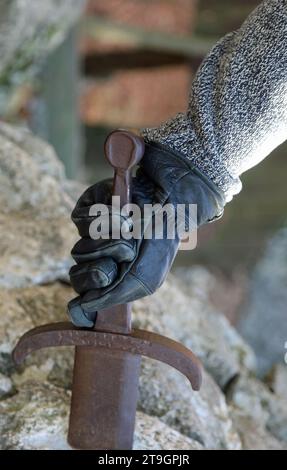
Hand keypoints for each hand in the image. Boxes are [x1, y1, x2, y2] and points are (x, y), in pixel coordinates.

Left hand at [68, 142, 224, 326]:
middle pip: (77, 277)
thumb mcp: (144, 281)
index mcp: (110, 280)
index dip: (85, 301)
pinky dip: (105, 221)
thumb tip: (80, 308)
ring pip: (79, 251)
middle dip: (99, 272)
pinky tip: (124, 216)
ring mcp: (90, 235)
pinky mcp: (87, 210)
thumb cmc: (159, 244)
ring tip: (131, 234)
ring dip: (109, 244)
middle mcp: (98, 259)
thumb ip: (113, 297)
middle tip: (120, 262)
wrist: (170, 204)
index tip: (86, 305)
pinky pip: (81, 222)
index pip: (84, 298)